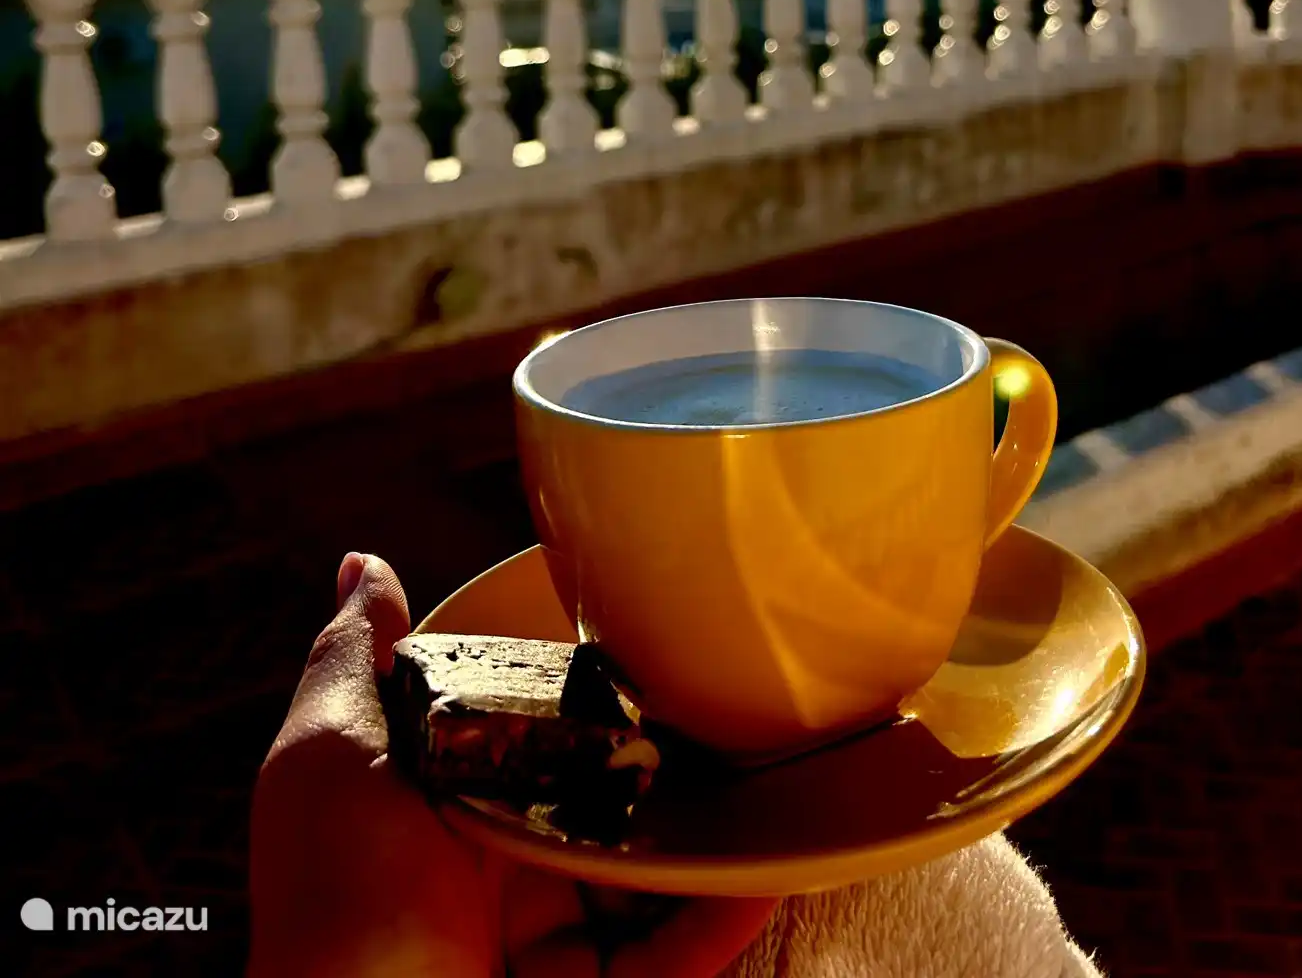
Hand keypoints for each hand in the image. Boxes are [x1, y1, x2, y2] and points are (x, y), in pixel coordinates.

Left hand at [250, 553, 774, 977]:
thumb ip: (357, 662)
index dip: (569, 691)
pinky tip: (770, 867)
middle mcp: (493, 880)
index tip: (632, 639)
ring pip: (645, 878)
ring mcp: (548, 949)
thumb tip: (363, 564)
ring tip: (767, 771)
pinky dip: (725, 915)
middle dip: (653, 759)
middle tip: (723, 699)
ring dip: (705, 834)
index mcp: (437, 813)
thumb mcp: (330, 757)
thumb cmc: (332, 903)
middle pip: (594, 805)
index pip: (518, 734)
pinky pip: (676, 958)